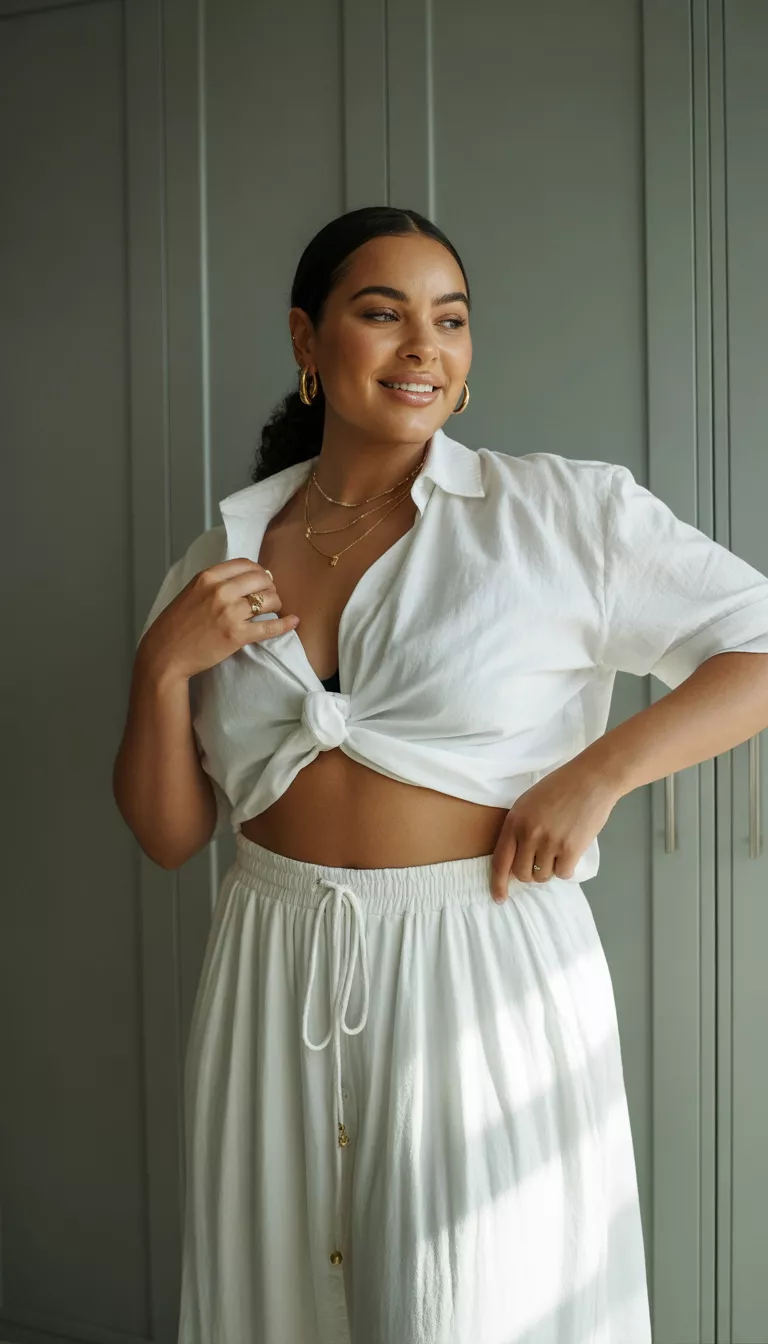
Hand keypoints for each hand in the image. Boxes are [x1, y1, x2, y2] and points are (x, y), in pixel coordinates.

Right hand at [137, 559, 299, 681]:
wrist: (165, 653)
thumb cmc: (176, 625)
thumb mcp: (191, 591)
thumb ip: (215, 582)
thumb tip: (245, 578)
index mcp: (207, 577)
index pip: (246, 564)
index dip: (259, 572)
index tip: (261, 580)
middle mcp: (220, 591)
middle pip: (262, 579)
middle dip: (270, 587)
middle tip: (268, 597)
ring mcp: (229, 613)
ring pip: (269, 600)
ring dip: (276, 604)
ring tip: (273, 610)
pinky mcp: (237, 635)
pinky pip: (269, 626)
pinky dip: (285, 624)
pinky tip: (293, 622)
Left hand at [489, 759, 620, 902]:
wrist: (592, 779)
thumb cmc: (561, 787)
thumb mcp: (529, 803)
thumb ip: (519, 828)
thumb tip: (516, 858)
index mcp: (514, 821)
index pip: (500, 861)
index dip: (498, 883)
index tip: (500, 898)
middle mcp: (529, 834)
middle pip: (522, 873)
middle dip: (530, 873)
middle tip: (542, 861)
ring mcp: (550, 842)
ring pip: (543, 876)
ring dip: (549, 870)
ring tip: (558, 851)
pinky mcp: (571, 849)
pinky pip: (563, 874)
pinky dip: (566, 869)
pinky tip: (570, 853)